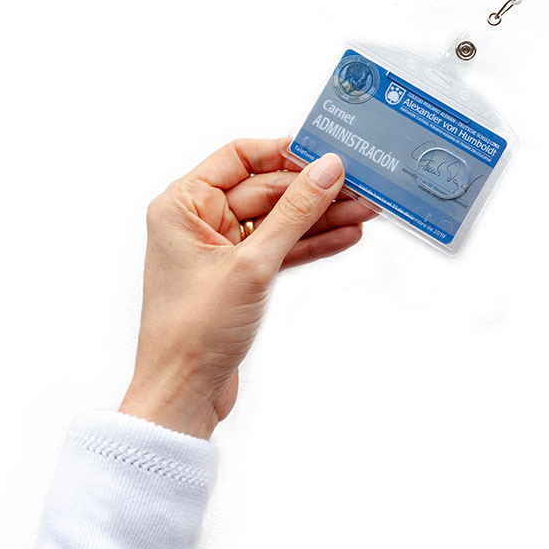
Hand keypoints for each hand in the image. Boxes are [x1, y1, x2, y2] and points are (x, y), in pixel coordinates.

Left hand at [119, 139, 376, 437]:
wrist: (183, 395)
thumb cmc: (193, 332)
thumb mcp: (253, 264)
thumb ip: (295, 213)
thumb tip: (327, 170)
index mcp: (182, 206)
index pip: (239, 158)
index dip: (285, 153)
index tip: (326, 153)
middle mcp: (198, 221)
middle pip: (267, 189)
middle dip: (314, 190)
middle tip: (360, 186)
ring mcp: (221, 249)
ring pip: (279, 220)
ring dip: (321, 217)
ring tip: (366, 209)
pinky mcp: (240, 276)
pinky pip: (281, 248)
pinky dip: (311, 243)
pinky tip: (346, 235)